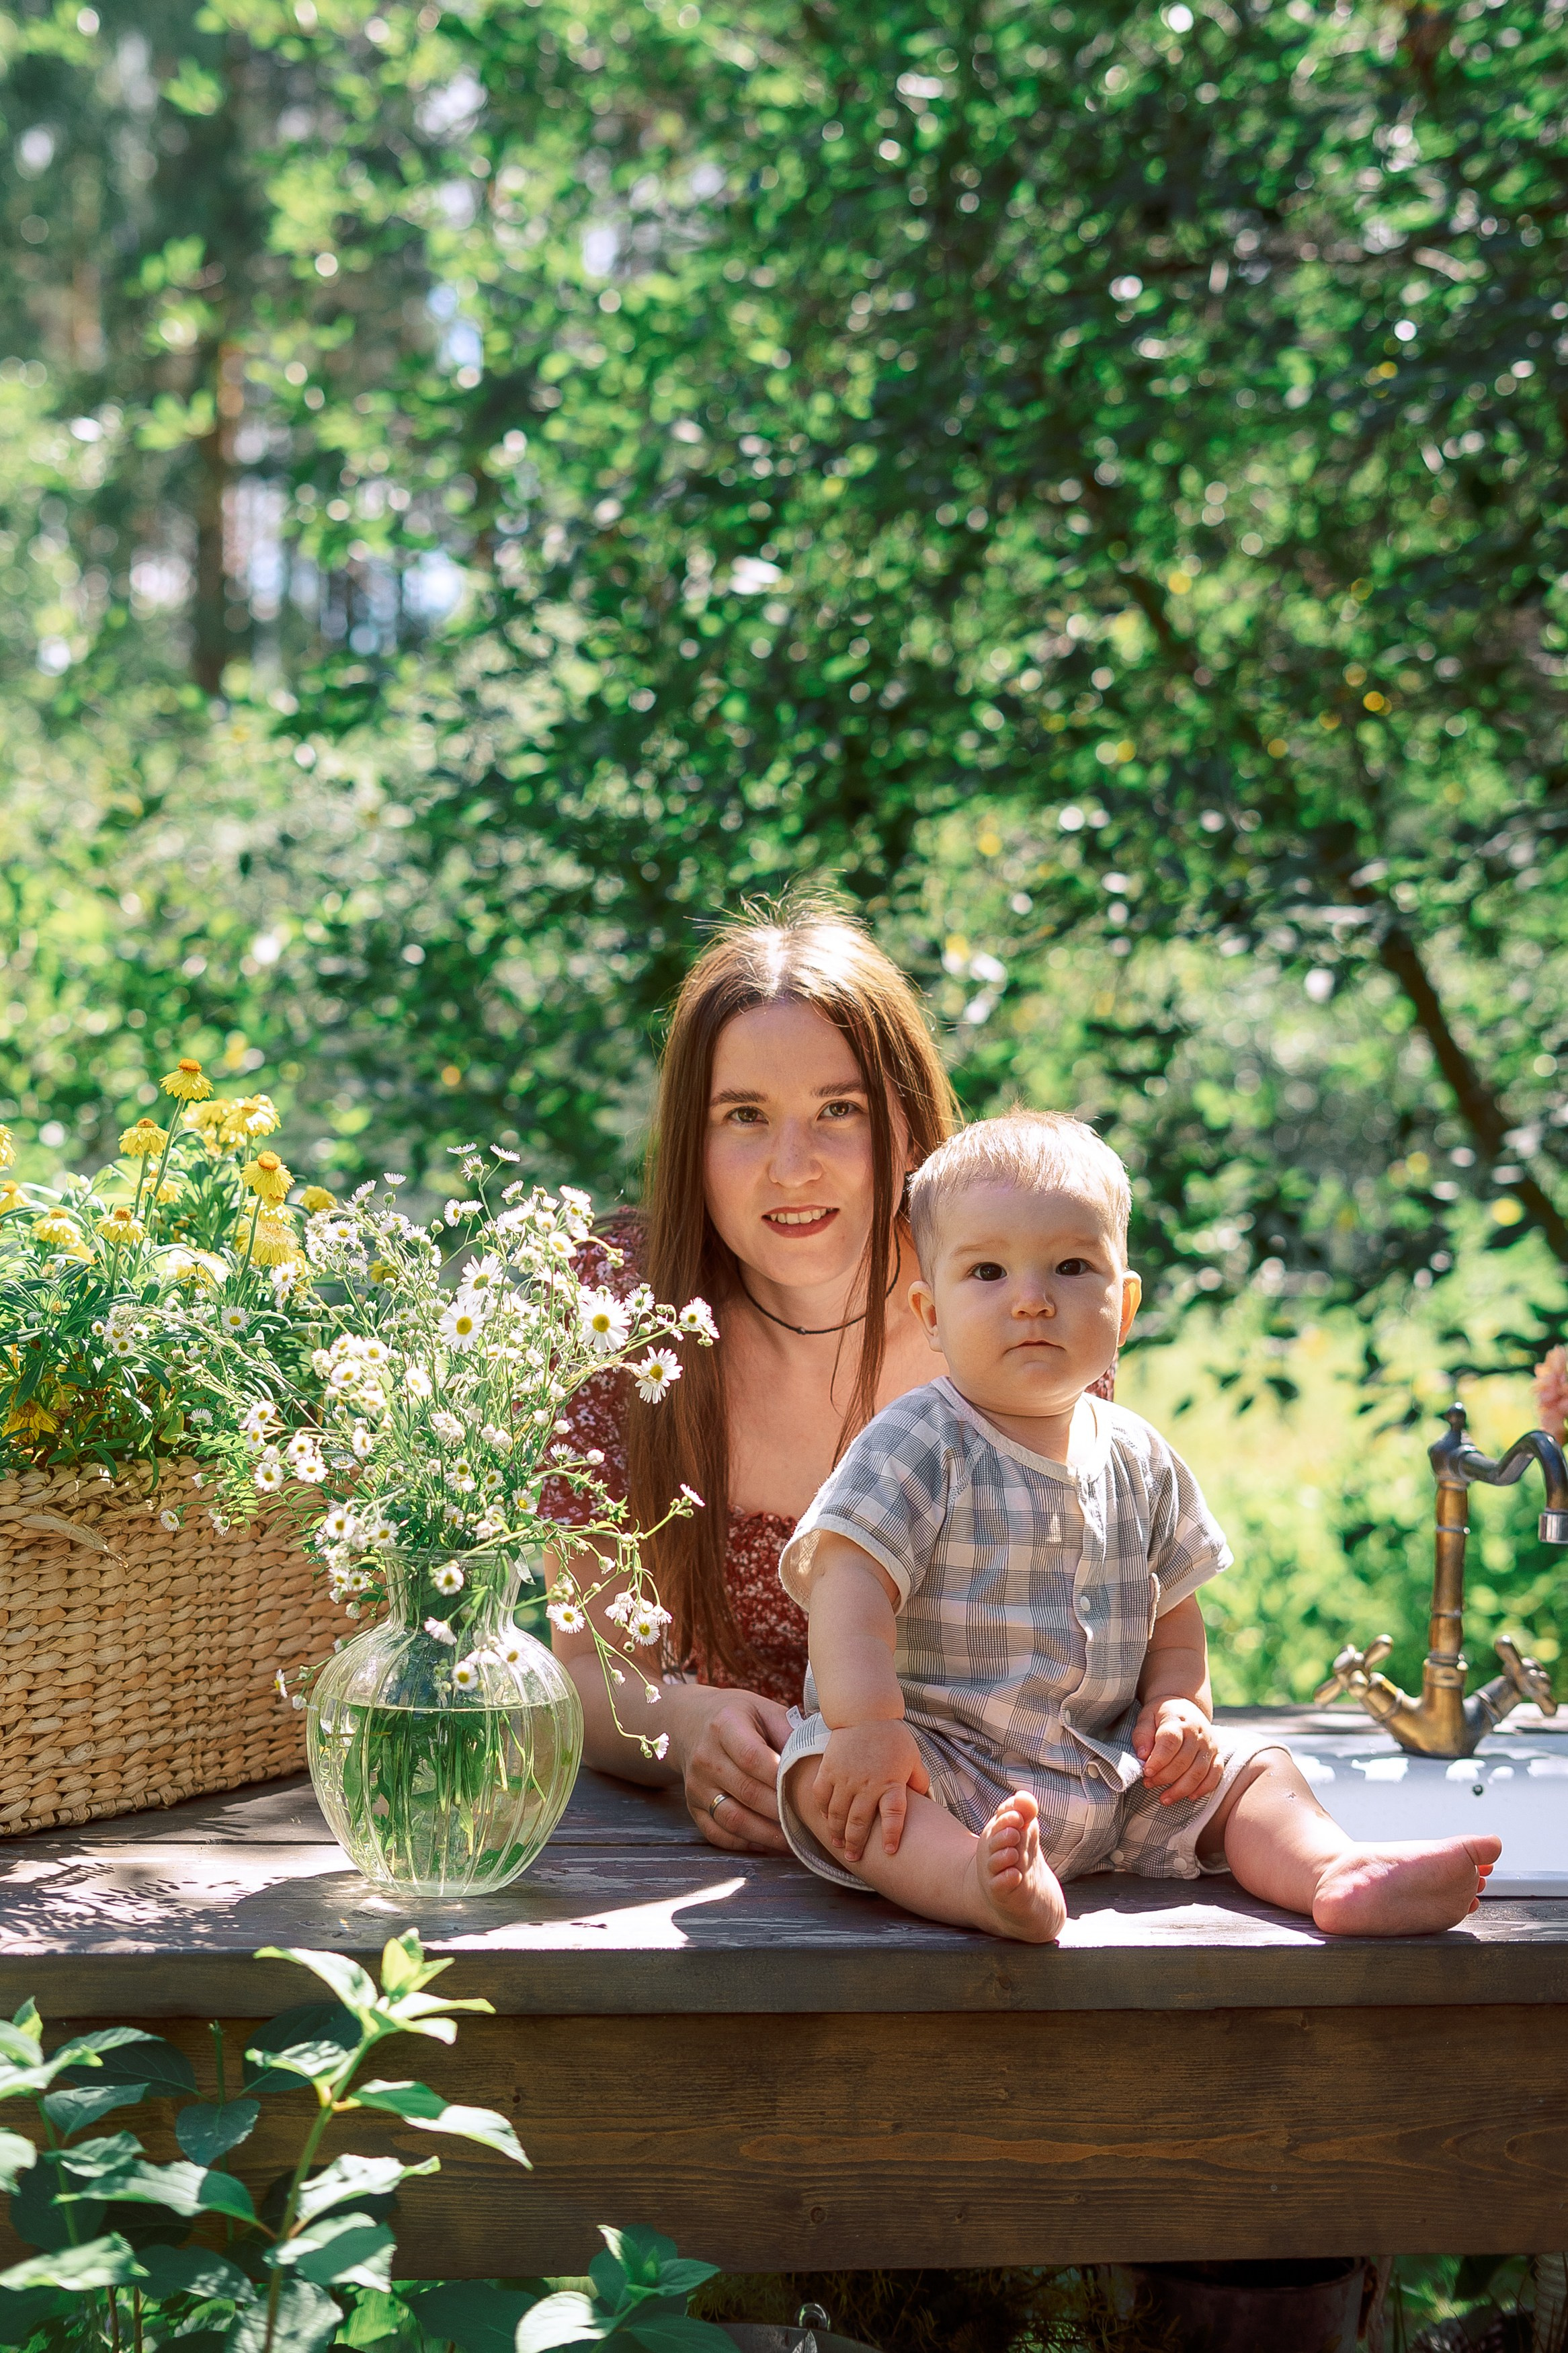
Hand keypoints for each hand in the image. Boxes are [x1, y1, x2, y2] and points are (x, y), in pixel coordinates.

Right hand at [681, 1691, 794, 1853]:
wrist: (690, 1722)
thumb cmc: (738, 1716)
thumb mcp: (763, 1709)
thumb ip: (788, 1731)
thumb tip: (817, 1760)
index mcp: (724, 1725)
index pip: (752, 1756)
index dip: (779, 1777)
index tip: (806, 1789)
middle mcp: (706, 1757)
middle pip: (747, 1792)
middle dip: (781, 1811)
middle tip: (809, 1820)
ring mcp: (696, 1785)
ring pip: (732, 1819)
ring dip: (766, 1834)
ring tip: (794, 1839)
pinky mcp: (693, 1806)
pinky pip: (718, 1834)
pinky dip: (744, 1843)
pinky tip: (768, 1843)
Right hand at [812, 1722, 929, 1862]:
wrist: (864, 1713)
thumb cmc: (892, 1736)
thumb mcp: (913, 1757)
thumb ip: (919, 1781)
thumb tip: (927, 1801)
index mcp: (891, 1782)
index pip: (893, 1815)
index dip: (892, 1835)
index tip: (890, 1851)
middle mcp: (867, 1783)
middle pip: (859, 1822)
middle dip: (856, 1844)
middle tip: (854, 1858)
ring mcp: (844, 1778)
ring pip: (837, 1814)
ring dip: (837, 1832)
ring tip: (839, 1845)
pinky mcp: (828, 1770)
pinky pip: (821, 1796)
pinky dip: (822, 1810)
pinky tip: (826, 1819)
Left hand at [1133, 1696, 1222, 1805]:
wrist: (1185, 1706)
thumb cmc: (1162, 1715)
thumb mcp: (1147, 1717)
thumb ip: (1142, 1735)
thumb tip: (1142, 1756)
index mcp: (1179, 1721)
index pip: (1170, 1742)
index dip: (1158, 1760)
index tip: (1146, 1772)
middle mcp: (1198, 1734)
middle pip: (1183, 1761)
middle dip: (1164, 1777)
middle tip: (1148, 1783)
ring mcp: (1210, 1745)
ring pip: (1198, 1773)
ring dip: (1180, 1789)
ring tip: (1164, 1798)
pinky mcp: (1217, 1755)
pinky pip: (1215, 1775)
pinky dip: (1203, 1789)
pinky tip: (1189, 1796)